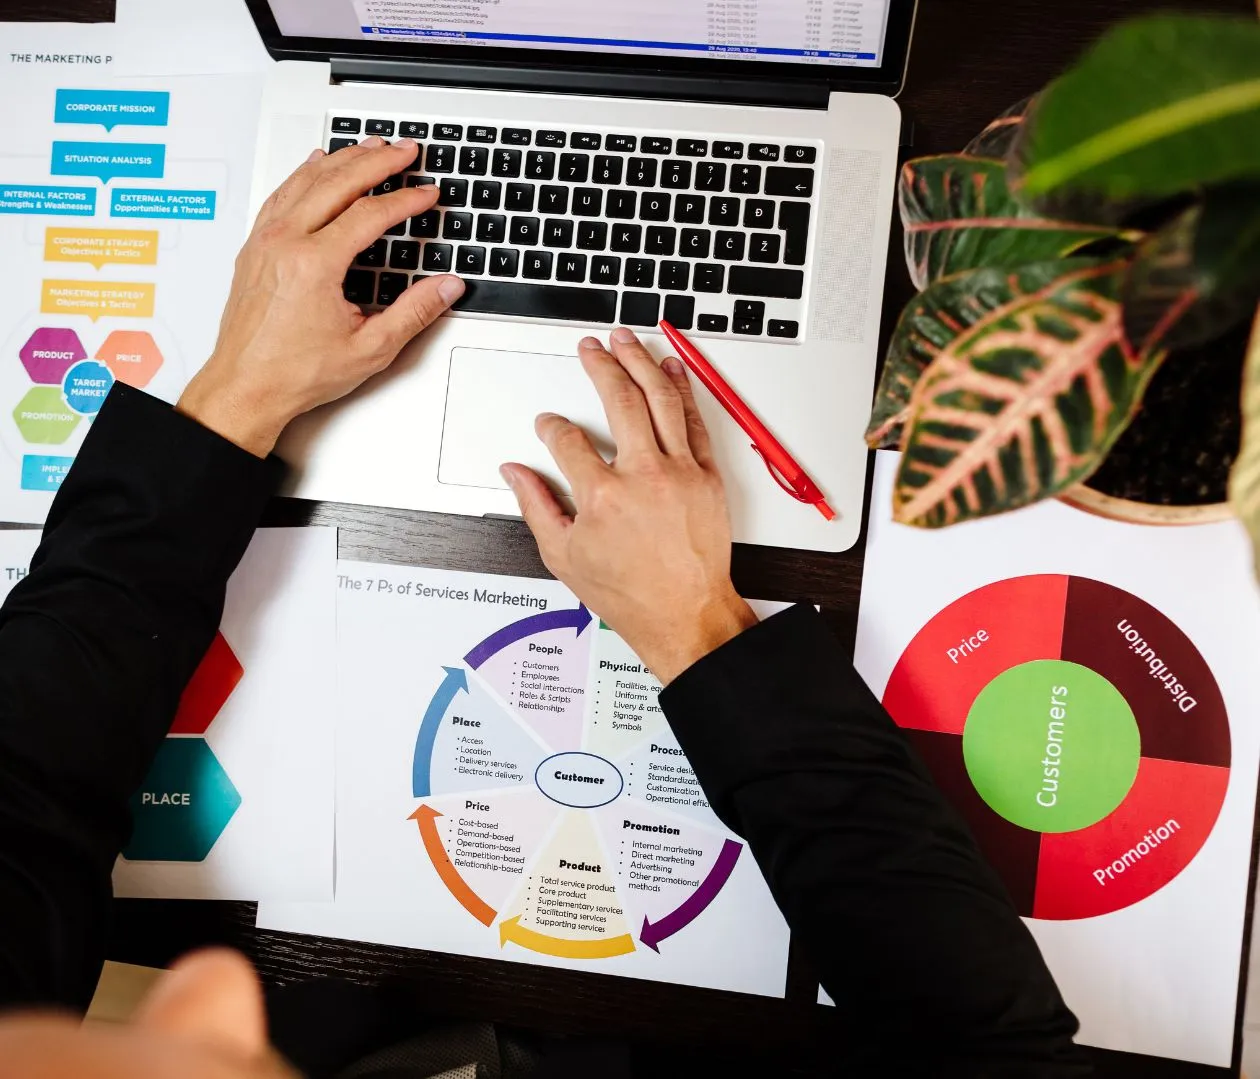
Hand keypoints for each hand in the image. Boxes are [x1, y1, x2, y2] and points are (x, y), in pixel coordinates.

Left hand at [177, 137, 464, 456]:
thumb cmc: (293, 373)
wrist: (245, 387)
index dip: (405, 200)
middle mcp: (285, 243)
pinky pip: (281, 194)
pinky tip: (315, 164)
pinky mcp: (254, 247)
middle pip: (337, 181)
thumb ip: (414, 313)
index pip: (369, 214)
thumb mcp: (369, 349)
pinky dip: (304, 173)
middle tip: (405, 151)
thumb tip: (445, 287)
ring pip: (306, 181)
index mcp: (313, 264)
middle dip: (377, 161)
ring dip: (342, 159)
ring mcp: (264, 241)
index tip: (426, 194)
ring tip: (370, 147)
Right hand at [501, 328, 756, 684]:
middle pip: (618, 400)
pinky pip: (694, 421)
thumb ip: (536, 507)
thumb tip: (515, 473)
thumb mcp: (564, 557)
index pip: (567, 439)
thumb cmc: (632, 594)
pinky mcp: (707, 476)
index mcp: (602, 496)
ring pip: (659, 399)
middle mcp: (643, 476)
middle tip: (591, 348)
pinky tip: (670, 369)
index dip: (551, 426)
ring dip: (640, 362)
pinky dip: (682, 390)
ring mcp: (679, 472)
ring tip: (626, 341)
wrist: (687, 614)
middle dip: (599, 366)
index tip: (548, 424)